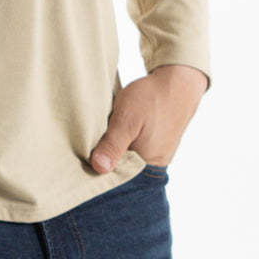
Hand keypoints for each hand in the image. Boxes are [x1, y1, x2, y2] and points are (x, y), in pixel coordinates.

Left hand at [89, 64, 208, 172]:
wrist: (177, 83)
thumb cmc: (152, 99)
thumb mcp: (127, 119)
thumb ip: (113, 144)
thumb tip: (99, 168)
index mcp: (145, 164)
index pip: (115, 175)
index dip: (97, 164)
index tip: (81, 152)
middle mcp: (151, 164)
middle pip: (120, 166)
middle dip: (104, 155)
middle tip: (88, 137)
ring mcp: (154, 154)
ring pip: (125, 155)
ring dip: (112, 145)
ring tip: (101, 130)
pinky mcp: (154, 143)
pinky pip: (133, 147)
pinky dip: (122, 139)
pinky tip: (114, 127)